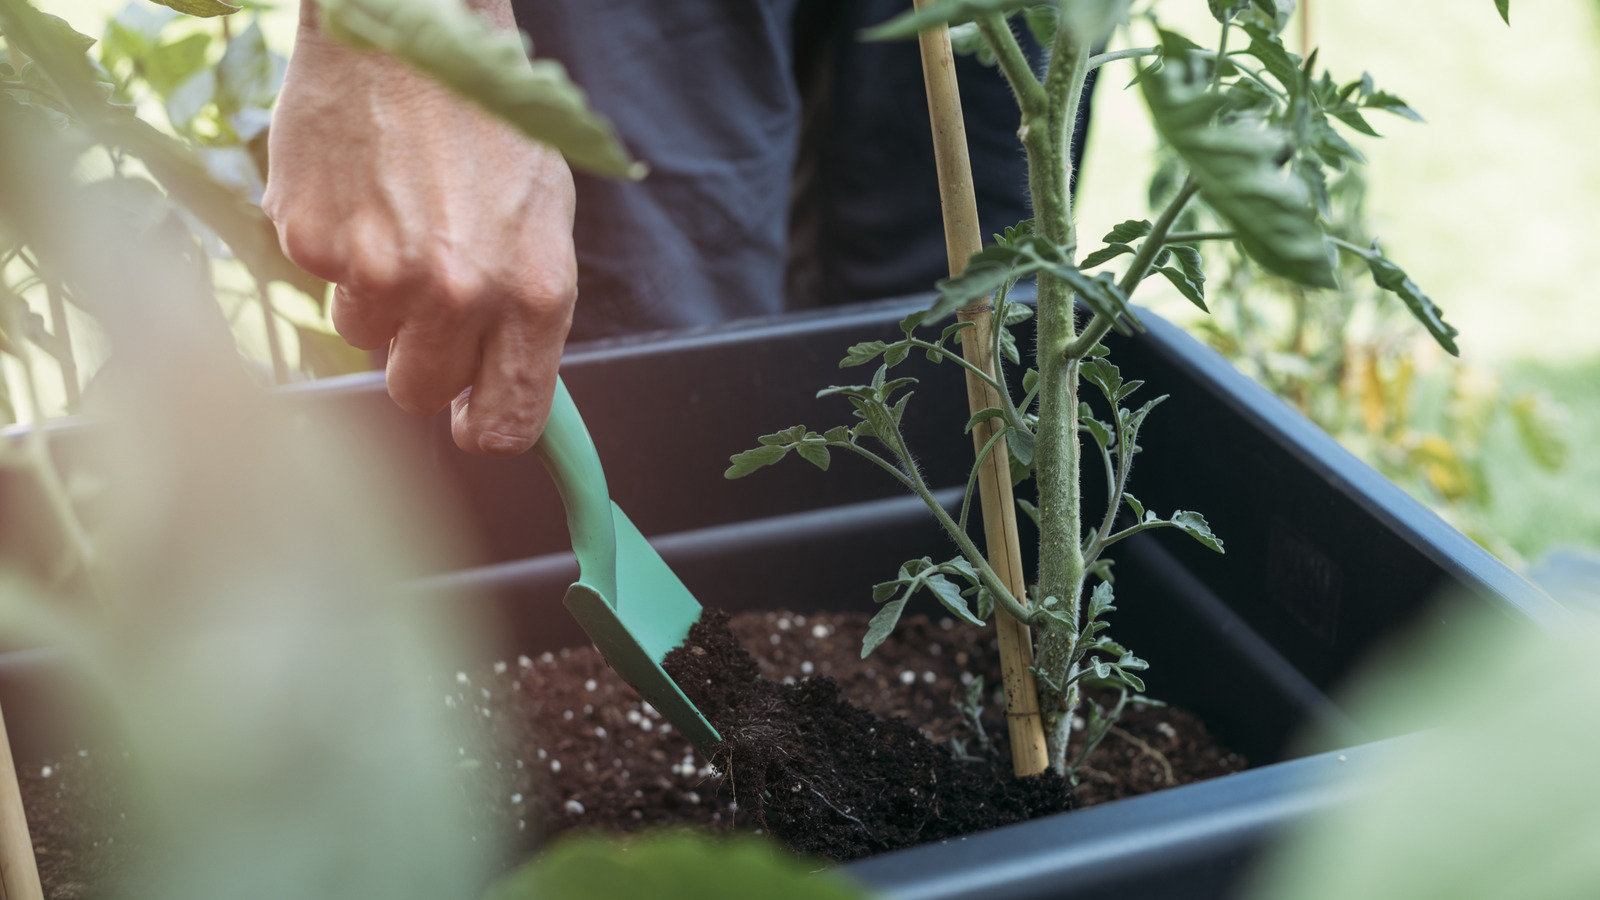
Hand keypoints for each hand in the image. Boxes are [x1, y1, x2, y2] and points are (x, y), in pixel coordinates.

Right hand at [263, 1, 575, 456]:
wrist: (410, 31)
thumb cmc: (486, 121)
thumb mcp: (540, 217)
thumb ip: (526, 312)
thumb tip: (508, 392)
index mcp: (532, 292)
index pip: (509, 420)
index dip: (484, 426)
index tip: (471, 421)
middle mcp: (458, 292)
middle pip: (419, 392)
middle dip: (420, 360)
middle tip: (425, 298)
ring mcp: (377, 269)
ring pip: (363, 334)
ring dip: (375, 294)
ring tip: (397, 215)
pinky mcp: (310, 239)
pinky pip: (318, 279)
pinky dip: (334, 245)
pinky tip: (360, 189)